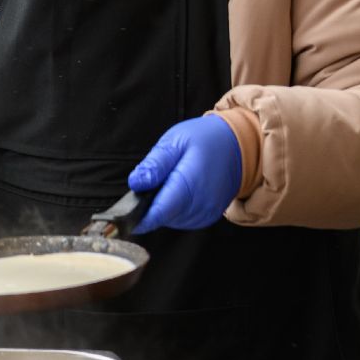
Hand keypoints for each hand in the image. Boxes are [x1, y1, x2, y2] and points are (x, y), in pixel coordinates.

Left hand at [128, 115, 242, 234]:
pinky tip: (177, 190)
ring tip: (168, 181)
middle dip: (148, 204)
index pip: (158, 213)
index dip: (138, 218)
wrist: (239, 146)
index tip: (120, 219)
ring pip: (170, 219)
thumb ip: (155, 164)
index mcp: (189, 185)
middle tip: (150, 182)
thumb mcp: (175, 141)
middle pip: (162, 217)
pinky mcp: (207, 217)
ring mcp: (205, 214)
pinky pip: (181, 219)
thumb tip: (136, 184)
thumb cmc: (206, 140)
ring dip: (162, 206)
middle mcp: (200, 205)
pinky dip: (174, 208)